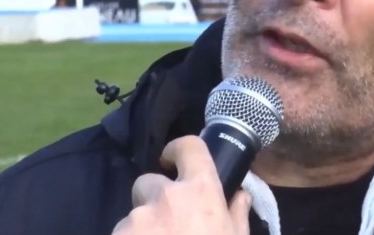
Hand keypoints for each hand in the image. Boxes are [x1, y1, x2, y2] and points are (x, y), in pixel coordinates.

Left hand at [112, 136, 251, 234]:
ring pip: (133, 217)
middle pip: (149, 183)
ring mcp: (136, 220)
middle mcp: (165, 197)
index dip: (179, 150)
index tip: (173, 161)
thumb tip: (240, 196)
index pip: (188, 147)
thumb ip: (236, 215)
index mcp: (200, 192)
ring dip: (141, 231)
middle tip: (168, 228)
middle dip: (155, 200)